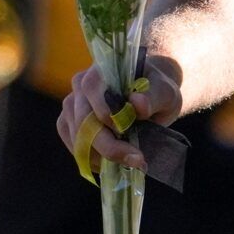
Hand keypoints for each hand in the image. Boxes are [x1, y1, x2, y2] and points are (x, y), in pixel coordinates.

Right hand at [56, 60, 183, 175]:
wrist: (150, 91)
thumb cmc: (156, 88)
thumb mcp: (164, 90)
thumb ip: (154, 96)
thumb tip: (138, 103)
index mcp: (102, 70)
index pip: (91, 88)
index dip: (105, 113)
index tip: (127, 133)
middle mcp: (81, 85)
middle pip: (83, 119)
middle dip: (107, 146)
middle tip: (136, 160)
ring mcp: (72, 103)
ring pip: (76, 136)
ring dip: (100, 156)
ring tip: (129, 162)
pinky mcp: (69, 121)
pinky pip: (72, 144)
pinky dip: (90, 158)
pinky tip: (111, 162)